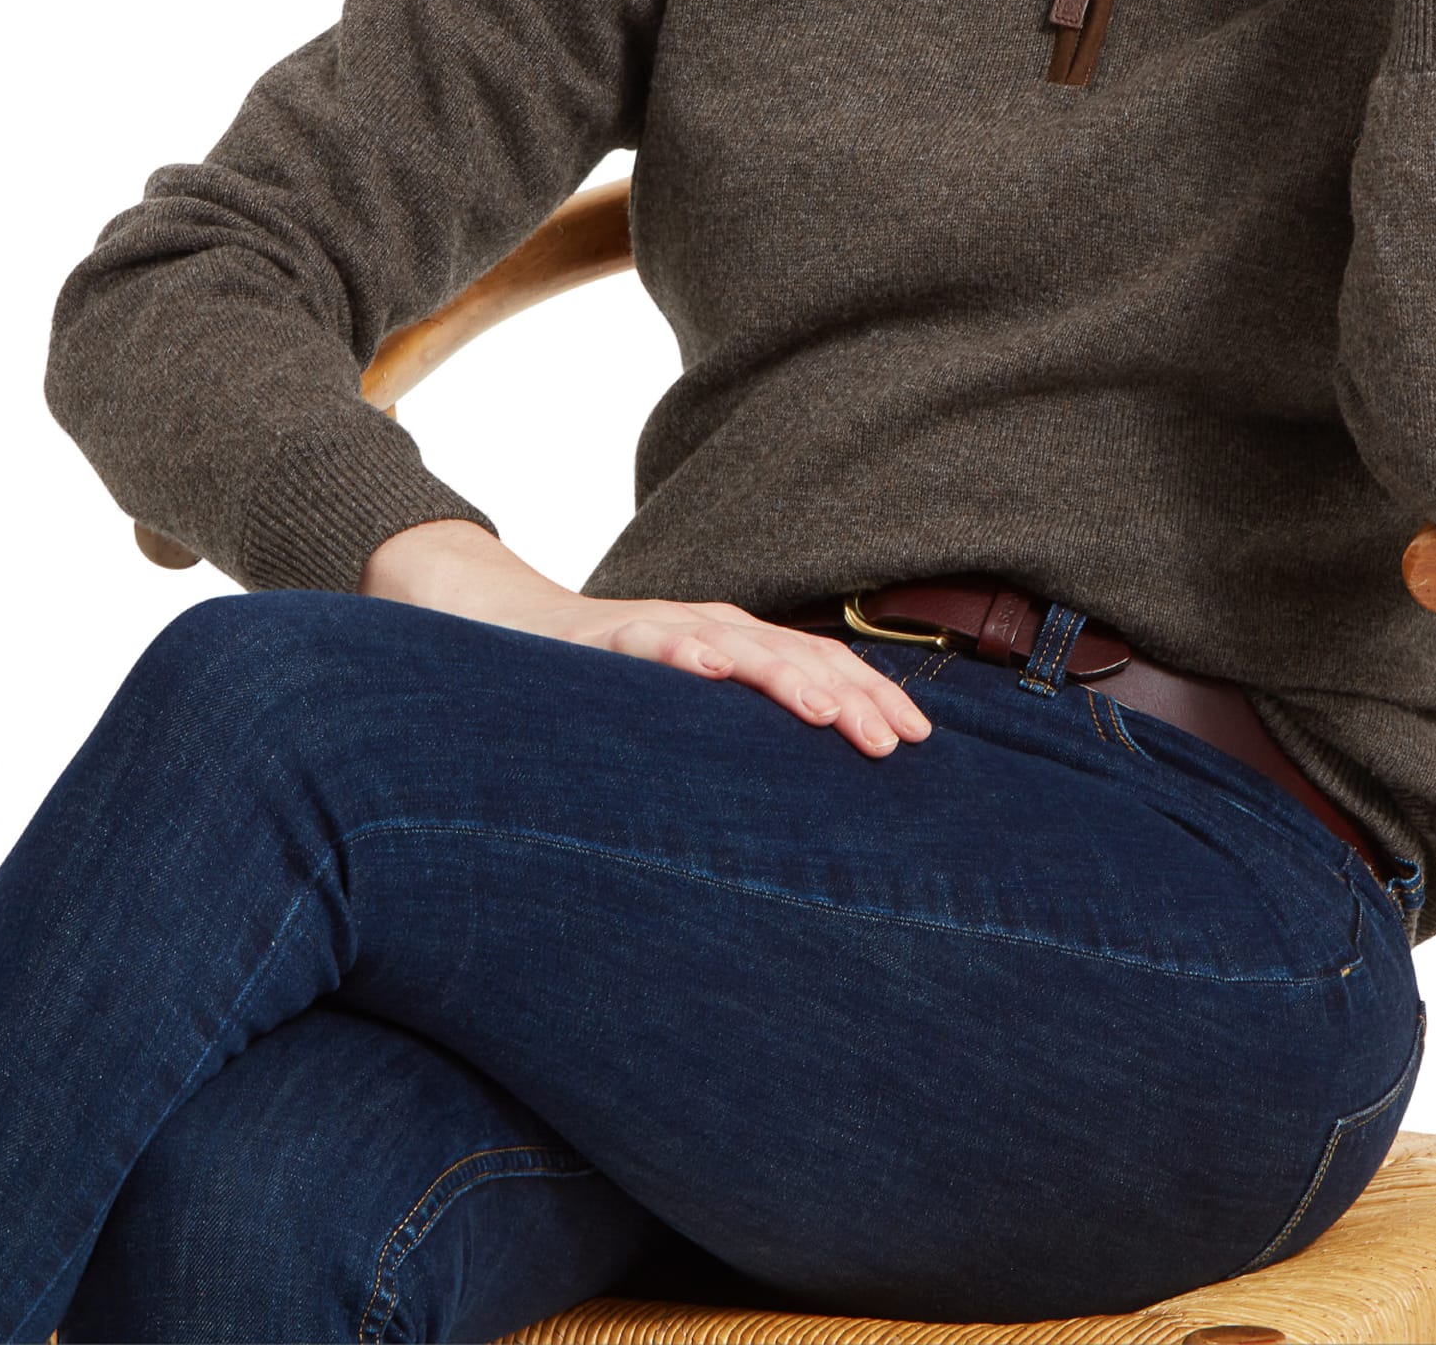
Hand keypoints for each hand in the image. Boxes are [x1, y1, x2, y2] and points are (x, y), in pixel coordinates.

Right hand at [359, 520, 932, 758]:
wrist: (513, 630)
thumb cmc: (610, 686)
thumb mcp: (685, 717)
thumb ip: (735, 743)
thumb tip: (806, 808)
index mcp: (741, 649)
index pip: (822, 668)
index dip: (872, 699)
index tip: (922, 743)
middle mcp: (712, 630)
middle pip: (798, 657)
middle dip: (851, 696)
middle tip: (896, 742)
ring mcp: (660, 627)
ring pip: (736, 645)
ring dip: (785, 676)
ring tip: (827, 711)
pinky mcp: (605, 637)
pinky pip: (649, 639)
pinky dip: (683, 649)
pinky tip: (710, 665)